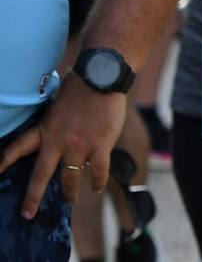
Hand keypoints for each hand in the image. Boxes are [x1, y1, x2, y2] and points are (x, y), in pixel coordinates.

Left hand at [0, 77, 125, 217]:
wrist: (102, 76)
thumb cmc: (81, 85)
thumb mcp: (56, 104)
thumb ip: (53, 122)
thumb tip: (57, 133)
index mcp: (45, 129)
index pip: (17, 148)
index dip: (3, 162)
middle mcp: (58, 141)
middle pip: (41, 175)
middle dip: (33, 197)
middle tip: (28, 214)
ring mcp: (79, 146)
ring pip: (71, 178)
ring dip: (71, 193)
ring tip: (71, 201)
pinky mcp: (100, 146)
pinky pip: (99, 171)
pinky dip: (98, 182)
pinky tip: (96, 188)